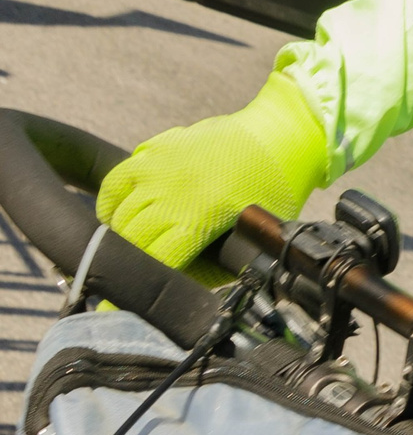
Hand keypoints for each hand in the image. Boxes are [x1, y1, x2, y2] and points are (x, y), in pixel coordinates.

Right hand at [96, 72, 331, 267]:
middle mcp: (171, 193)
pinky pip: (116, 179)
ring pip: (118, 210)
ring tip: (125, 243)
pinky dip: (111, 200)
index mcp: (198, 218)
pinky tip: (116, 213)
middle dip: (131, 257)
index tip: (123, 299)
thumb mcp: (256, 232)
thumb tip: (193, 284)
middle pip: (130, 237)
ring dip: (118, 231)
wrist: (280, 135)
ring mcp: (159, 167)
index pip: (154, 260)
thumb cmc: (275, 188)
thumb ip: (223, 260)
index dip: (139, 284)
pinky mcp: (156, 148)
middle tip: (135, 267)